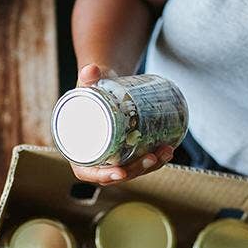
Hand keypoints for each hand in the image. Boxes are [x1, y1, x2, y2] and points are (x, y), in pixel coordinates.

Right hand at [69, 64, 175, 185]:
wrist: (105, 82)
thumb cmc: (92, 84)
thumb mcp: (89, 81)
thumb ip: (87, 76)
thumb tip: (91, 70)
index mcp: (78, 147)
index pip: (87, 172)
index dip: (103, 176)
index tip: (120, 172)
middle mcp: (96, 155)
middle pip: (116, 173)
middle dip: (137, 170)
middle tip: (152, 156)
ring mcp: (114, 154)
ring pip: (132, 168)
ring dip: (151, 166)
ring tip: (166, 151)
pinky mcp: (127, 149)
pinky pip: (140, 160)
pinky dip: (155, 159)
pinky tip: (168, 151)